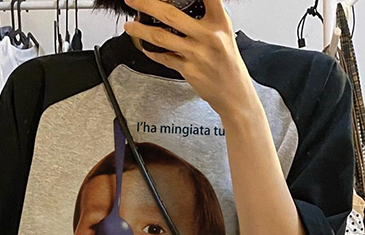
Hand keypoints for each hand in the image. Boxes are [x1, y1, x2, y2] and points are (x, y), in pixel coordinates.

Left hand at [123, 0, 258, 120]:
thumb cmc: (228, 64)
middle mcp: (208, 36)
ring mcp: (197, 54)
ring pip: (161, 38)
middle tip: (132, 0)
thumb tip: (181, 6)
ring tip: (129, 26)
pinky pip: (164, 58)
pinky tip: (144, 46)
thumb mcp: (225, 33)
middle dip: (146, 4)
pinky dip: (152, 52)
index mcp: (220, 22)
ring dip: (141, 31)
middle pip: (170, 14)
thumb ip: (208, 17)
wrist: (235, 95)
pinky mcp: (189, 70)